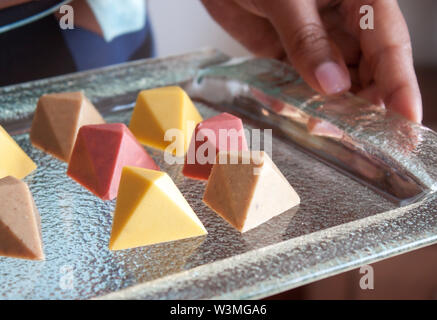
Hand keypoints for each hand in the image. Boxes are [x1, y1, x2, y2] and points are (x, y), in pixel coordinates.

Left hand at [201, 0, 421, 122]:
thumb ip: (307, 39)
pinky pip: (295, 85)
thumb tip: (333, 85)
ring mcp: (314, 43)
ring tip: (309, 121)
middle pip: (365, 73)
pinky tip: (277, 101)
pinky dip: (288, 99)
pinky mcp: (286, 55)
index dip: (400, 85)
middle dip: (356, 106)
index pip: (390, 45)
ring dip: (321, 108)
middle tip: (339, 128)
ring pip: (331, 86)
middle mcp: (342, 25)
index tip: (406, 121)